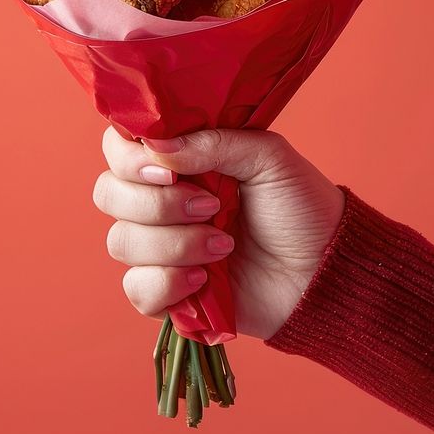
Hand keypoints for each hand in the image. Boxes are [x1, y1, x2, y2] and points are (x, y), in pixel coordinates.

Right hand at [92, 127, 344, 339]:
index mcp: (179, 160)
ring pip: (120, 242)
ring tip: (223, 245)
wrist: (325, 271)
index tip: (168, 170)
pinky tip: (205, 281)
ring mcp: (161, 246)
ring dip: (173, 245)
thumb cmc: (300, 205)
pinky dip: (167, 284)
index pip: (119, 148)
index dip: (129, 158)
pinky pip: (136, 288)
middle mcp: (160, 199)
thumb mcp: (268, 157)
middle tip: (211, 207)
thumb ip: (214, 142)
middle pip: (107, 194)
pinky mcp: (167, 291)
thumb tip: (158, 146)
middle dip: (155, 204)